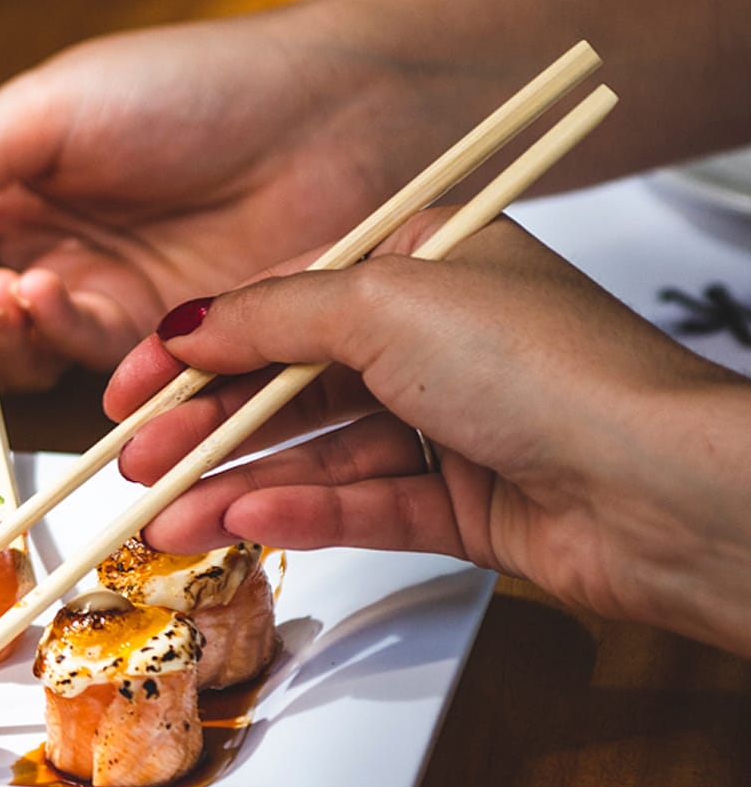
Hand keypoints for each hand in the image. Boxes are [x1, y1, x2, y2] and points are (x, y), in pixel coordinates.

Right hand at [0, 12, 413, 385]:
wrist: (341, 117)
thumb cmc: (195, 87)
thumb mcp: (51, 109)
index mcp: (15, 183)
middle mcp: (54, 248)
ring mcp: (108, 302)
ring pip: (20, 355)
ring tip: (11, 297)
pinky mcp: (166, 349)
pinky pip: (94, 374)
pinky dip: (62, 350)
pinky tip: (59, 306)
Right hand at [104, 214, 750, 656]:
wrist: (654, 488)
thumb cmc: (553, 371)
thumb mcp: (384, 305)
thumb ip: (267, 318)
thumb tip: (185, 325)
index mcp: (431, 261)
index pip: (283, 302)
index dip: (198, 347)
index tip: (132, 386)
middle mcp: (441, 339)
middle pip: (291, 386)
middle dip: (206, 428)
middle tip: (136, 464)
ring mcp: (453, 423)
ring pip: (317, 456)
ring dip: (237, 487)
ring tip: (168, 519)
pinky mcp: (464, 504)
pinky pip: (359, 506)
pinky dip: (300, 516)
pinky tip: (243, 525)